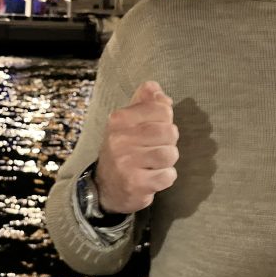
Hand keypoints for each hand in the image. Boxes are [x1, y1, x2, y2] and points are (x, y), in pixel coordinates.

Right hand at [95, 80, 178, 213]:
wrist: (105, 187)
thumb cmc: (123, 149)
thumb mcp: (128, 122)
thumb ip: (144, 102)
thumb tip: (157, 89)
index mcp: (119, 119)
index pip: (162, 109)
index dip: (165, 120)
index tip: (155, 129)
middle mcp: (120, 139)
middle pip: (169, 131)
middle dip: (168, 142)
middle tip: (155, 148)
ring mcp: (126, 162)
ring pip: (170, 154)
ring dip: (167, 161)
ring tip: (153, 163)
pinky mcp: (135, 184)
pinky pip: (167, 176)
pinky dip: (165, 177)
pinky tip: (153, 177)